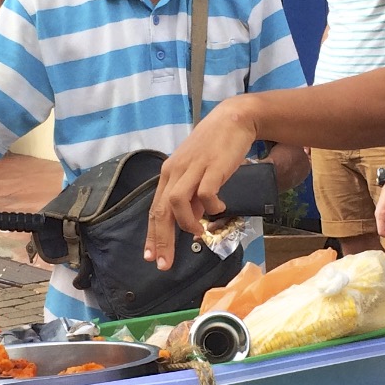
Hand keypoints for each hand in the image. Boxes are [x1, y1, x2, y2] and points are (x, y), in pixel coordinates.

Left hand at [148, 103, 259, 267]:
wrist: (233, 120)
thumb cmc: (214, 147)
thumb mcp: (196, 171)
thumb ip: (191, 196)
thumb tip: (191, 221)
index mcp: (169, 174)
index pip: (155, 210)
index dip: (153, 236)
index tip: (151, 257)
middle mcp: (175, 171)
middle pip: (161, 211)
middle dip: (162, 241)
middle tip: (164, 263)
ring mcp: (193, 168)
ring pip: (176, 203)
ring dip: (186, 223)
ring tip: (198, 232)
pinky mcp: (212, 167)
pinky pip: (206, 193)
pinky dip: (211, 206)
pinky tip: (220, 207)